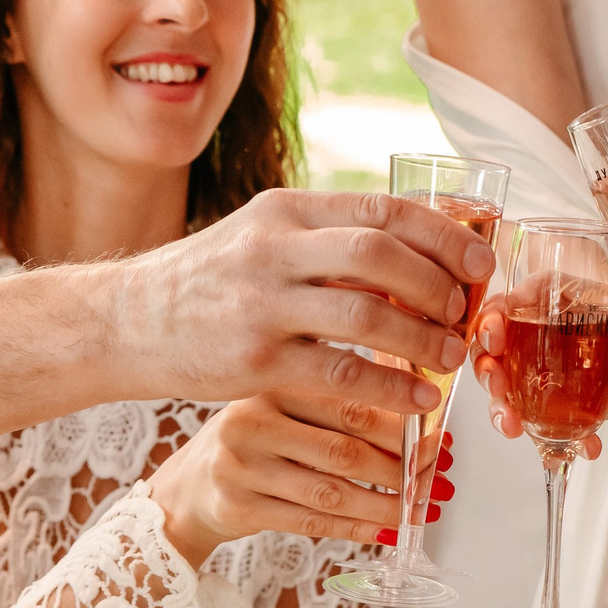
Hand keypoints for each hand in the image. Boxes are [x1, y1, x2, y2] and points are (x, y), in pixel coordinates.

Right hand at [108, 188, 498, 415]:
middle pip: (380, 253)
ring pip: (367, 313)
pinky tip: (417, 399)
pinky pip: (340, 374)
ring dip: (423, 337)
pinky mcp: (255, 361)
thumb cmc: (210, 281)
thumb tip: (414, 253)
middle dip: (438, 283)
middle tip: (466, 311)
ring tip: (451, 356)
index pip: (381, 208)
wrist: (127, 321)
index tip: (480, 261)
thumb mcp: (264, 236)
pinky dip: (390, 387)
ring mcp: (262, 304)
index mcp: (286, 208)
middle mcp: (273, 247)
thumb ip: (328, 239)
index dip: (443, 233)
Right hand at [146, 390, 455, 564]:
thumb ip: (342, 400)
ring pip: (333, 492)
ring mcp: (242, 468)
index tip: (440, 439)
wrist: (188, 488)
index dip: (403, 427)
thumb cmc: (255, 440)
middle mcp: (252, 422)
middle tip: (437, 479)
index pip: (350, 405)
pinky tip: (388, 529)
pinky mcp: (239, 508)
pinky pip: (313, 522)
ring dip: (387, 504)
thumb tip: (423, 412)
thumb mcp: (286, 404)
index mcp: (272, 385)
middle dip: (402, 469)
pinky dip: (358, 527)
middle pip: (345, 450)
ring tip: (421, 509)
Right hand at [469, 296, 607, 457]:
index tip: (496, 336)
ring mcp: (536, 370)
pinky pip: (536, 422)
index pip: (514, 299)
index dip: (495, 316)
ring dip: (499, 406)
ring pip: (502, 385)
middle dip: (486, 366)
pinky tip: (580, 448)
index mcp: (553, 300)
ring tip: (511, 425)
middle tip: (495, 385)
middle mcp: (534, 333)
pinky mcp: (547, 403)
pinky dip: (553, 442)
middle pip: (493, 343)